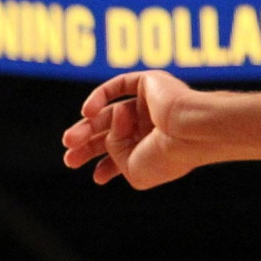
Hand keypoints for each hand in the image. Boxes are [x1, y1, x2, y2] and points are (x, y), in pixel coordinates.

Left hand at [61, 70, 207, 188]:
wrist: (190, 130)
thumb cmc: (167, 155)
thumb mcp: (132, 169)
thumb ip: (114, 156)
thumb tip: (106, 137)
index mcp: (157, 147)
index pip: (126, 154)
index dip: (107, 166)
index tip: (97, 178)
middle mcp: (154, 125)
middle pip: (112, 133)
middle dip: (88, 146)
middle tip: (70, 158)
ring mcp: (151, 104)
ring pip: (110, 113)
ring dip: (87, 126)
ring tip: (70, 140)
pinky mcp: (149, 83)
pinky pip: (117, 86)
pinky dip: (99, 98)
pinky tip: (87, 112)